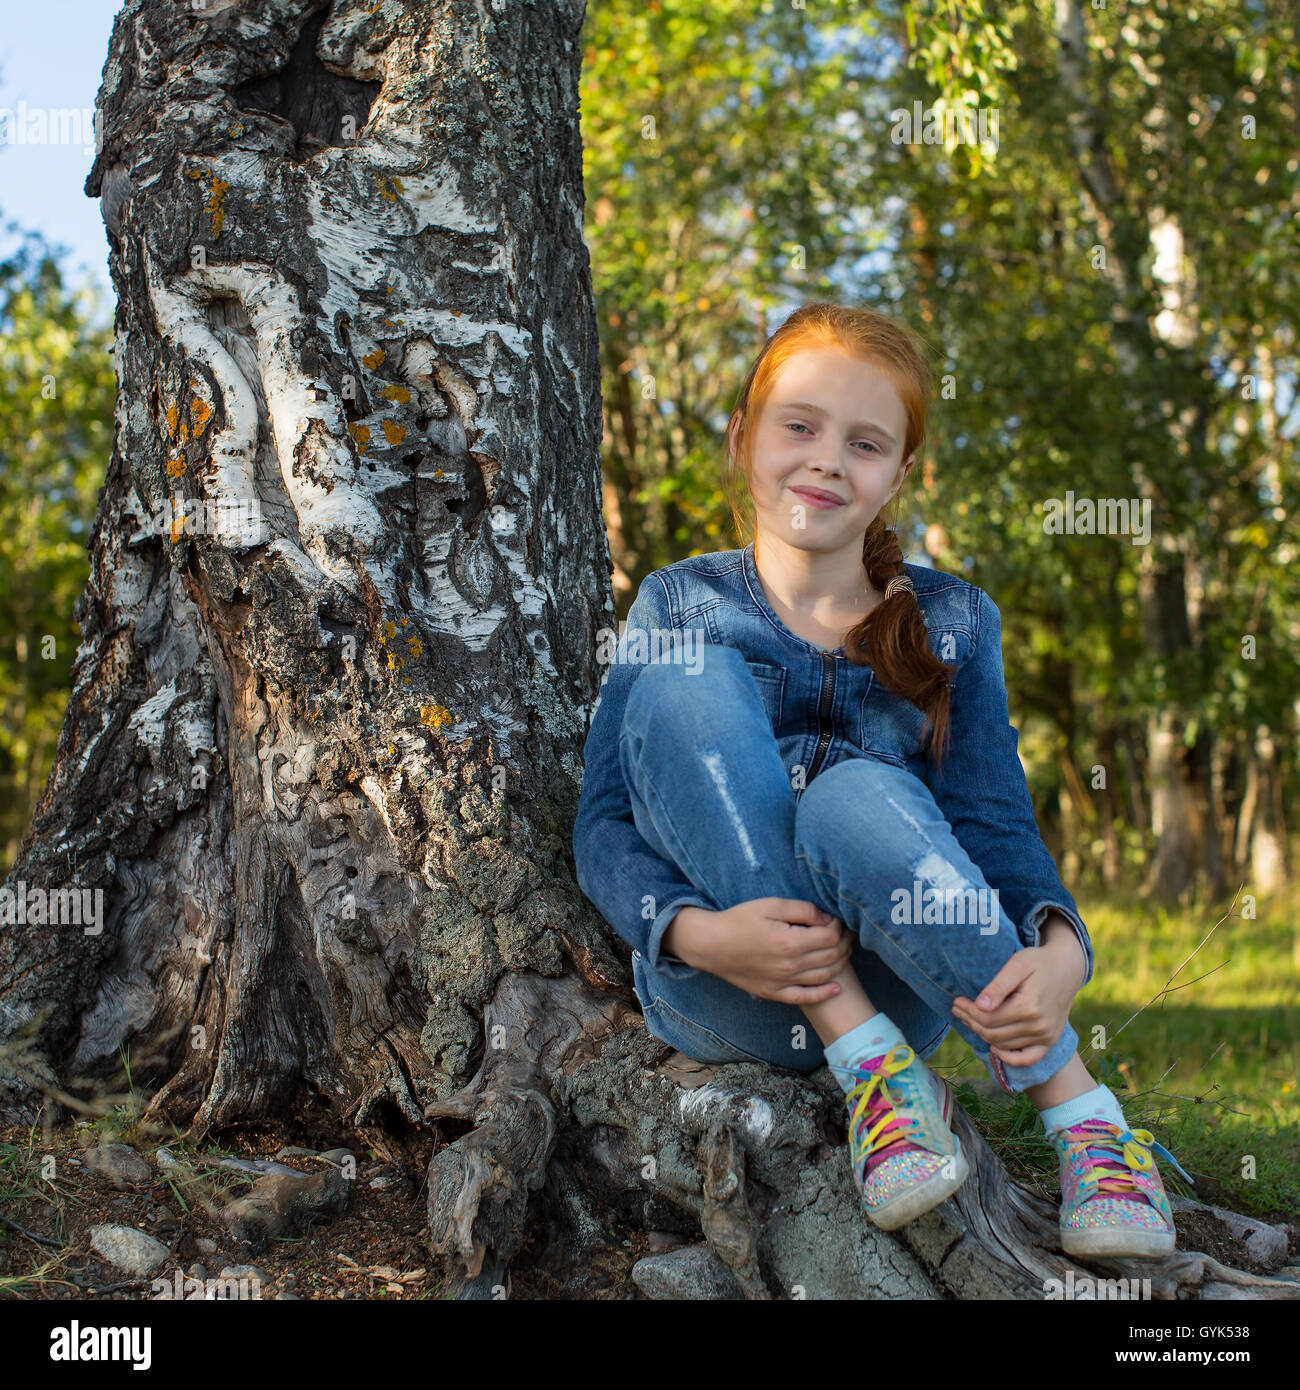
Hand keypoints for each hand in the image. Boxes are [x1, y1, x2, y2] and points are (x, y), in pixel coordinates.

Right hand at [670, 898, 853, 1004]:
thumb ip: (802, 910)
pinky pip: (806, 998)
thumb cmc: (739, 920)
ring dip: (840, 963)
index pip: (830, 936)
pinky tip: (836, 988)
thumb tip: (827, 919)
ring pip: (824, 976)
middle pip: (831, 956)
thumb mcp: (770, 905)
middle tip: (845, 933)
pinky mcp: (775, 993)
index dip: (839, 926)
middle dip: (844, 943)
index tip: (836, 919)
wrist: (711, 944)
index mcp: (790, 942)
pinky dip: (824, 994)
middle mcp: (790, 966)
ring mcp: (783, 983)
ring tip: (842, 951)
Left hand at [950, 936, 1082, 1066]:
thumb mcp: (1017, 965)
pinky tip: (995, 1049)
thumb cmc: (1039, 962)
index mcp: (1028, 1007)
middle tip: (958, 1009)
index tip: (957, 1001)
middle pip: (993, 1033)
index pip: (988, 1018)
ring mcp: (1046, 1037)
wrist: (1067, 968)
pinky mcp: (1050, 1041)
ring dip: (983, 1035)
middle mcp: (1038, 1026)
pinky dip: (1010, 1058)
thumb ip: (998, 986)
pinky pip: (1028, 1059)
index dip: (969, 1011)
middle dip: (971, 1022)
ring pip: (1004, 1045)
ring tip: (969, 1020)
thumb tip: (980, 1006)